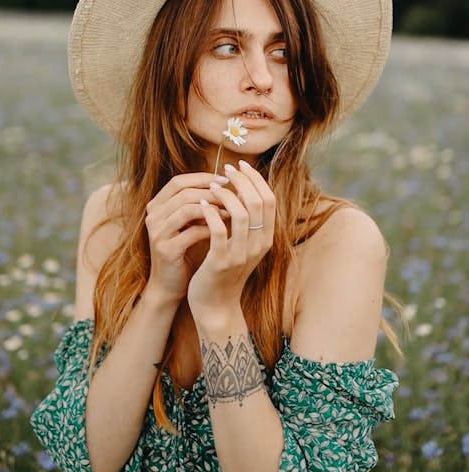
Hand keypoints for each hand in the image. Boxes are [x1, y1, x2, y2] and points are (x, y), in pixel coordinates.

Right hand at [145, 173, 229, 303]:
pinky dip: (210, 229)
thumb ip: (199, 205)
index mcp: (156, 206)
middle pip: (183, 192)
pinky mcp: (166, 250)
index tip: (225, 180)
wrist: (169, 285)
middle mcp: (153, 216)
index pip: (178, 182)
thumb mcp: (189, 224)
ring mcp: (157, 233)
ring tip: (231, 212)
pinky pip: (192, 232)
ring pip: (187, 209)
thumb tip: (226, 185)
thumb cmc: (184, 251)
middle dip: (210, 192)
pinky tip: (224, 231)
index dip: (202, 178)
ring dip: (212, 209)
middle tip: (232, 195)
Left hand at [187, 160, 275, 323]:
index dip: (256, 179)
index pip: (269, 200)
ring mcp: (241, 254)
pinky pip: (219, 230)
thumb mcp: (242, 244)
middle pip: (258, 203)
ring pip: (241, 214)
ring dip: (226, 195)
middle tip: (226, 170)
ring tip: (212, 186)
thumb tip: (242, 187)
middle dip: (242, 181)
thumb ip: (246, 220)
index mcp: (266, 238)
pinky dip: (211, 213)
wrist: (215, 305)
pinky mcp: (221, 262)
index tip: (239, 166)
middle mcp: (258, 245)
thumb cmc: (225, 270)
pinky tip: (201, 204)